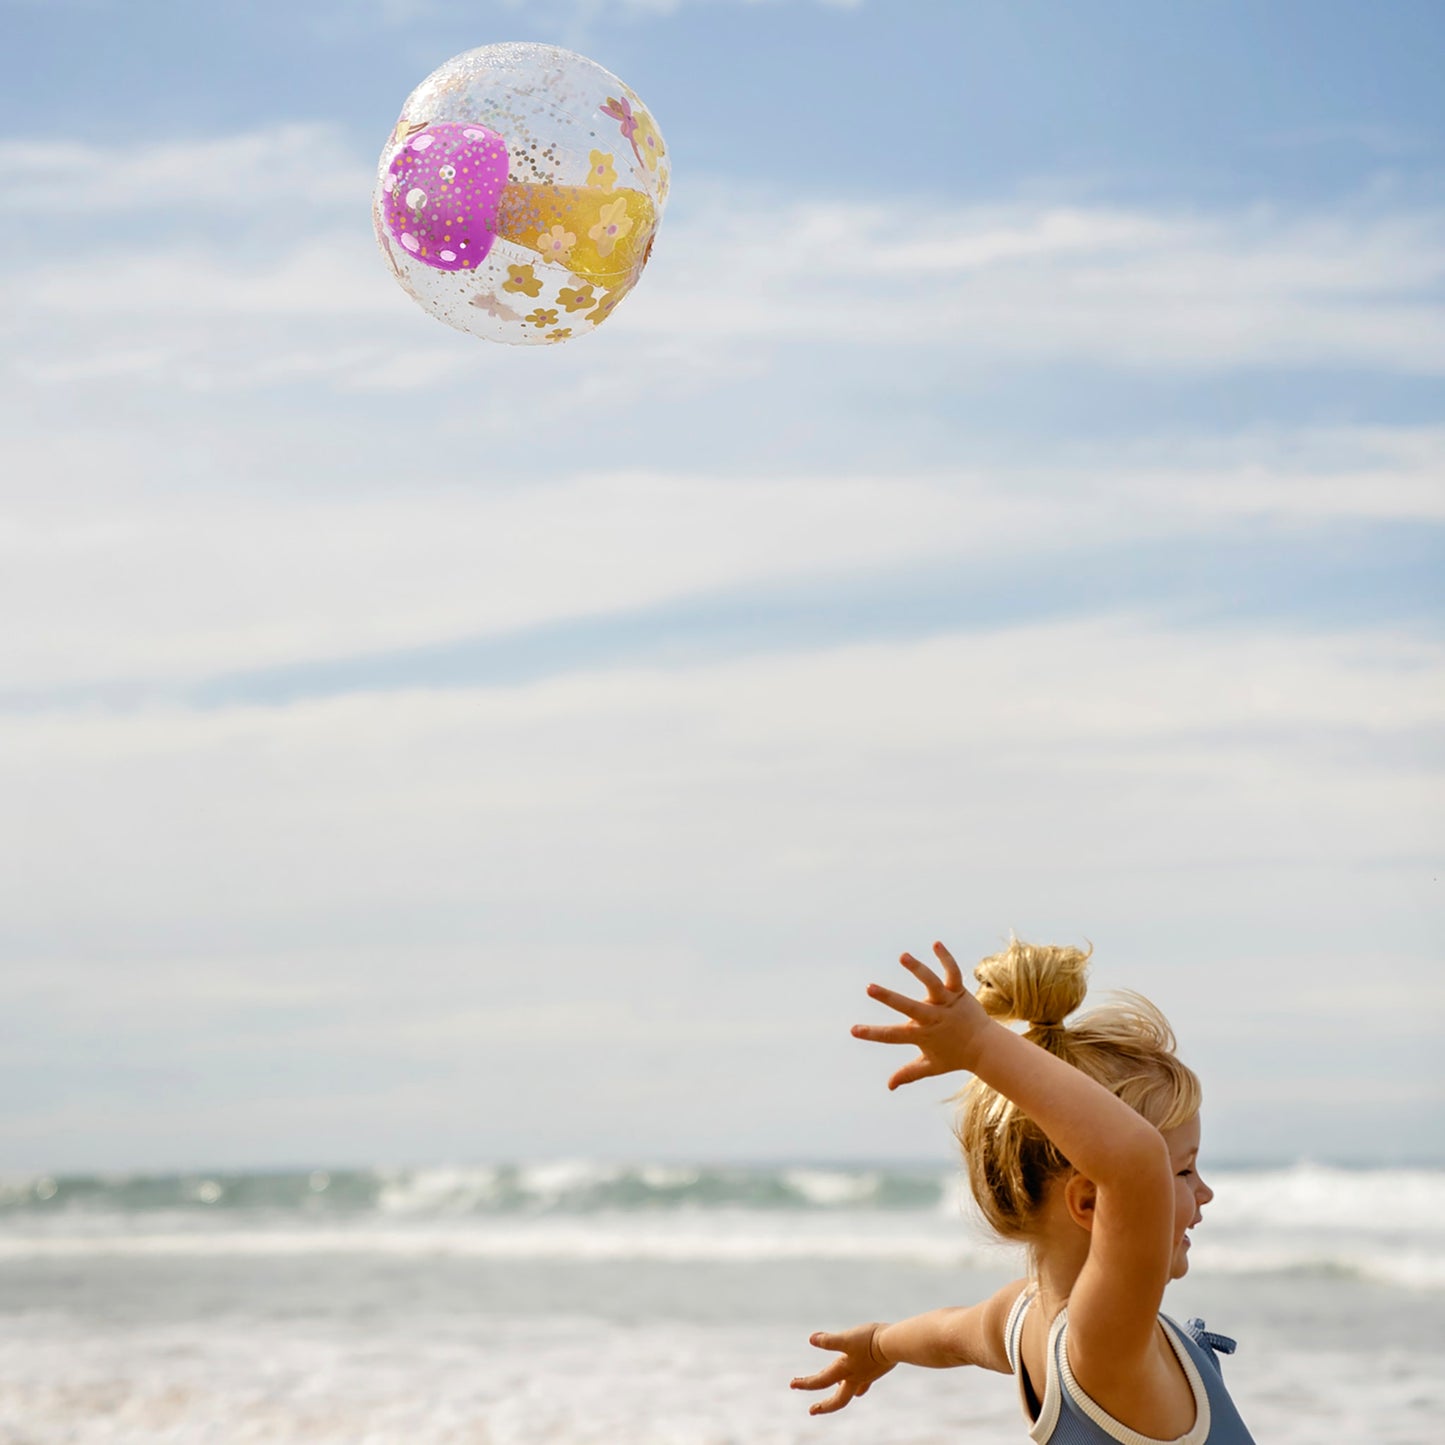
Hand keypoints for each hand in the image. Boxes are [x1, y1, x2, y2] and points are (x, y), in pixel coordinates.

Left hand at [790, 1323, 894, 1414]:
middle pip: (837, 1399)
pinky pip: (864, 1382)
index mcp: (844, 1370)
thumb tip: (811, 1339)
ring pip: (851, 1391)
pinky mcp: (875, 1370)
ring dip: (839, 1393)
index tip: (792, 1385)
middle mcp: (854, 1378)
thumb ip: (829, 1341)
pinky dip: (858, 1385)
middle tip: (812, 1410)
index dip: (805, 1384)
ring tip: (833, 1391)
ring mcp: (866, 1376)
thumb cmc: (870, 1341)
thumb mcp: (847, 1339)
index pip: (820, 1381)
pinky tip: (859, 1384)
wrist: (895, 1344)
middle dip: (824, 1406)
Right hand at [852, 942, 991, 1088]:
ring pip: (932, 984)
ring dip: (918, 970)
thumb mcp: (930, 1066)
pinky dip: (945, 958)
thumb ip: (908, 1074)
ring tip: (903, 956)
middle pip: (909, 1007)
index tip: (853, 1030)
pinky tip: (935, 943)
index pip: (893, 1036)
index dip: (872, 1034)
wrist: (987, 1048)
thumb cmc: (955, 1056)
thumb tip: (889, 1086)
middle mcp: (933, 1018)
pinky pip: (953, 973)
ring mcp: (947, 1003)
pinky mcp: (959, 992)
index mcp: (922, 1035)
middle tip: (869, 988)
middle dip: (888, 998)